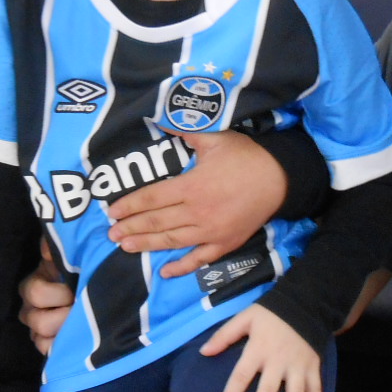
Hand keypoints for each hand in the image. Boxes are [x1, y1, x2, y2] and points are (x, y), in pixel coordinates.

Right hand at [19, 240, 73, 355]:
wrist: (91, 286)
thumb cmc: (80, 271)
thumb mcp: (72, 256)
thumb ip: (58, 249)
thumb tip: (48, 249)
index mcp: (33, 285)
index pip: (36, 293)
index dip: (59, 294)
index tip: (75, 289)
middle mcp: (29, 308)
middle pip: (38, 321)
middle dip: (65, 316)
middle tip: (80, 308)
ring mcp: (35, 328)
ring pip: (41, 337)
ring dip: (64, 330)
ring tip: (81, 321)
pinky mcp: (44, 343)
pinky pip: (45, 350)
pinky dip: (60, 345)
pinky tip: (75, 337)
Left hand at [107, 130, 286, 277]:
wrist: (279, 179)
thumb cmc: (245, 156)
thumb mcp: (215, 138)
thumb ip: (186, 132)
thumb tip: (162, 119)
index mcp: (191, 186)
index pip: (152, 198)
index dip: (130, 205)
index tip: (112, 211)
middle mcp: (197, 212)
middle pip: (157, 222)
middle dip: (131, 228)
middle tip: (111, 234)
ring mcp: (211, 231)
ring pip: (172, 241)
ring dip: (147, 245)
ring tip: (125, 247)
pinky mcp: (225, 243)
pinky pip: (199, 259)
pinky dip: (181, 266)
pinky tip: (165, 271)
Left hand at [200, 305, 321, 391]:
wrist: (305, 303)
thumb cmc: (270, 314)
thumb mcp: (244, 318)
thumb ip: (224, 335)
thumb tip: (203, 352)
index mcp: (258, 349)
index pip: (241, 375)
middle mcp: (278, 361)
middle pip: (269, 390)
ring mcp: (298, 366)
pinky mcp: (313, 368)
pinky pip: (316, 391)